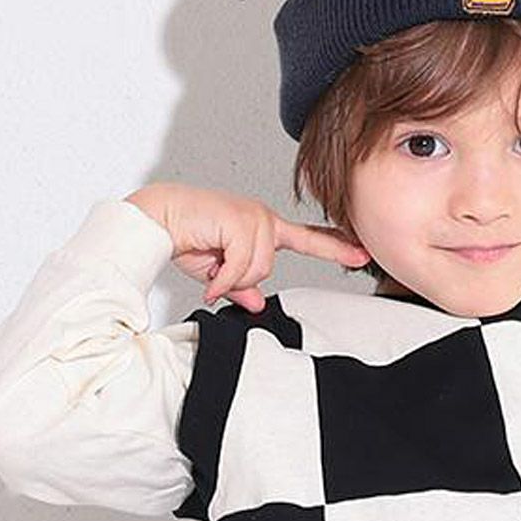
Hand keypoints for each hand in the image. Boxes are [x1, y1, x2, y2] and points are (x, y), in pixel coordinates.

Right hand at [124, 182, 370, 312]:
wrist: (158, 217)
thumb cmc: (186, 235)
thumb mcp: (217, 269)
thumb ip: (240, 285)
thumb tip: (256, 302)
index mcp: (264, 226)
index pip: (309, 237)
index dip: (336, 247)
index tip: (361, 253)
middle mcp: (264, 218)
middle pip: (269, 266)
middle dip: (240, 277)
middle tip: (216, 269)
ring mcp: (254, 217)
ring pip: (257, 268)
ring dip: (229, 276)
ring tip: (209, 262)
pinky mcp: (242, 221)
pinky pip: (242, 265)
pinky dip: (222, 278)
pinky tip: (209, 275)